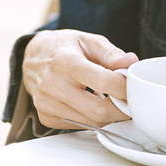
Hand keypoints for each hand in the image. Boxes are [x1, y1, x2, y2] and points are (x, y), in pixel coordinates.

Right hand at [22, 29, 138, 128]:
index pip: (103, 81)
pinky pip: (78, 125)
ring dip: (108, 115)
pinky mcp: (45, 116)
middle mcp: (53, 84)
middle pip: (98, 110)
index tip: (133, 85)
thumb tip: (131, 63)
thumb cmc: (63, 47)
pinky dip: (91, 118)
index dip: (124, 87)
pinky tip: (91, 102)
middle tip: (129, 101)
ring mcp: (47, 103)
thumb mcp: (88, 40)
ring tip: (112, 99)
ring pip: (90, 122)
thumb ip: (111, 53)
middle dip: (121, 109)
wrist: (32, 57)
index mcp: (65, 61)